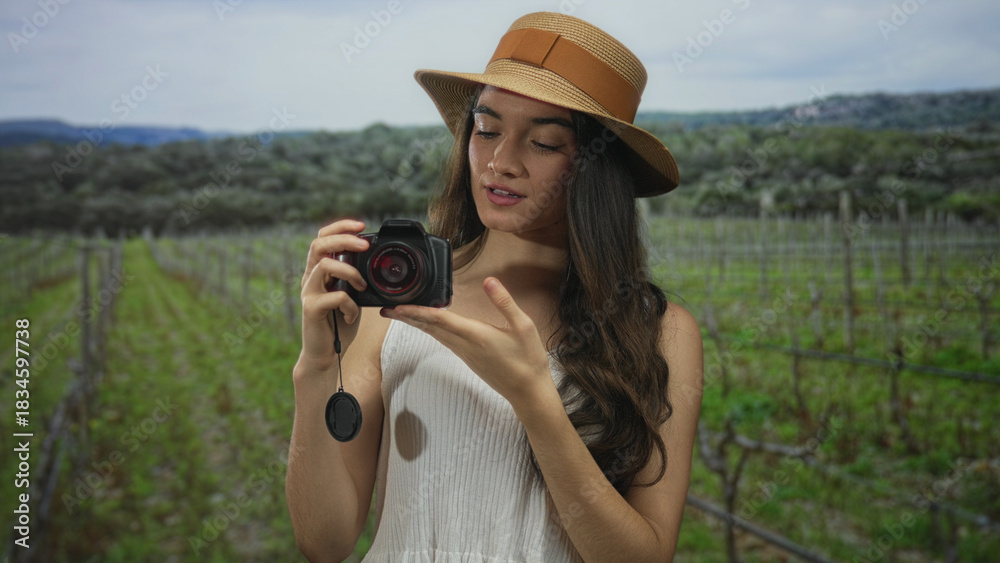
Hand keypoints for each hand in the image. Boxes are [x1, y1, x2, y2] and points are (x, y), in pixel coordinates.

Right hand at [298, 219, 369, 373]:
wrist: (325, 354)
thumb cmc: (339, 323)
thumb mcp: (351, 294)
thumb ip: (356, 277)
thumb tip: (376, 262)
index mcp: (319, 271)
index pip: (323, 238)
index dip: (340, 226)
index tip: (361, 225)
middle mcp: (310, 278)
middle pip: (318, 244)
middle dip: (344, 239)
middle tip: (365, 245)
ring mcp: (309, 293)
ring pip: (325, 265)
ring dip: (350, 272)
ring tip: (361, 286)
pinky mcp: (311, 309)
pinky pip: (334, 296)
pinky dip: (350, 304)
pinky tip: (353, 314)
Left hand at [381, 277, 556, 406]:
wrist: (528, 392)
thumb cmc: (528, 360)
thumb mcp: (523, 326)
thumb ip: (504, 302)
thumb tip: (489, 281)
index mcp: (476, 335)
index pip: (439, 320)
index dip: (416, 311)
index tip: (397, 306)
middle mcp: (465, 346)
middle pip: (429, 328)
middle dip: (407, 317)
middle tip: (386, 309)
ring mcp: (465, 354)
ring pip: (435, 335)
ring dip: (416, 324)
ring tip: (401, 314)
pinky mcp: (468, 359)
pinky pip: (444, 341)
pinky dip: (431, 330)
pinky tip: (428, 325)